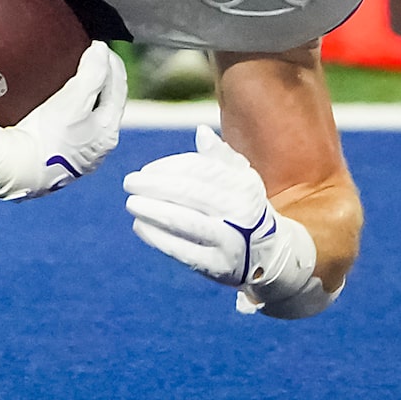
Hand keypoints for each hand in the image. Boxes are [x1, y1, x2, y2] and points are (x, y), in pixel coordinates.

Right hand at [5, 42, 128, 195]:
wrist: (16, 169)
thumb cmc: (47, 135)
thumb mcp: (74, 99)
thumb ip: (92, 73)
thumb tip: (101, 49)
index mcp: (109, 132)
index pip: (118, 87)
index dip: (111, 62)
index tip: (98, 44)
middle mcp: (98, 146)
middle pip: (105, 103)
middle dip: (100, 79)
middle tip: (85, 56)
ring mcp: (78, 155)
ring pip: (87, 117)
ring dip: (82, 96)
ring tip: (67, 78)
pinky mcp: (57, 159)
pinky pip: (67, 128)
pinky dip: (65, 111)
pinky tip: (48, 106)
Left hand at [123, 125, 329, 314]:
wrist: (270, 255)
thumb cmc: (245, 208)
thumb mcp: (241, 181)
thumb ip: (219, 157)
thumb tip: (201, 132)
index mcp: (245, 186)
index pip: (202, 170)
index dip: (169, 168)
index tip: (146, 170)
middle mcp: (242, 213)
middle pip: (193, 194)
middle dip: (156, 186)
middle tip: (129, 182)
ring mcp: (233, 242)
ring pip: (188, 223)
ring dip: (154, 212)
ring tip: (131, 203)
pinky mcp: (220, 267)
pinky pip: (185, 251)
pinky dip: (158, 238)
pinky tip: (140, 226)